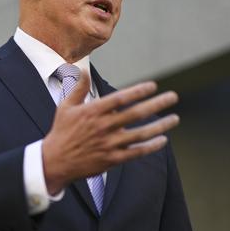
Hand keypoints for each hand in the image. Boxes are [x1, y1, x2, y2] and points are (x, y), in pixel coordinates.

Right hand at [42, 70, 179, 194]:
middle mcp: (103, 127)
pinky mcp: (112, 159)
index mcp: (93, 112)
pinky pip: (136, 152)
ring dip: (160, 126)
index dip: (138, 91)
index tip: (153, 85)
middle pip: (136, 113)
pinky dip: (151, 146)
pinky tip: (163, 139)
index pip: (121, 98)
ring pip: (141, 134)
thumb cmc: (62, 132)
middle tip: (173, 96)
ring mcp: (109, 144)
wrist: (55, 162)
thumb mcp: (66, 107)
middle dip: (157, 104)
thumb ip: (79, 88)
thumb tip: (83, 68)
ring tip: (175, 118)